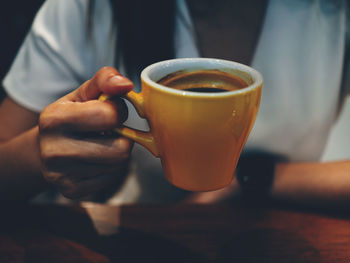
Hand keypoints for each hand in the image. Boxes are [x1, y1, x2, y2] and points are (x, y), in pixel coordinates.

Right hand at [38, 67, 133, 198]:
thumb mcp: (83, 93)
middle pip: (120, 149)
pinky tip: (95, 159)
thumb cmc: (70, 116)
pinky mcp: (72, 191)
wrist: (45, 148)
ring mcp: (61, 176)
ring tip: (100, 144)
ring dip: (117, 152)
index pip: (110, 116)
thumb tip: (125, 84)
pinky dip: (110, 168)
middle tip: (108, 132)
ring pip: (119, 165)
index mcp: (54, 119)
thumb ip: (105, 80)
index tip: (110, 111)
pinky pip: (111, 178)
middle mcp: (54, 151)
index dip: (118, 111)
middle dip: (122, 137)